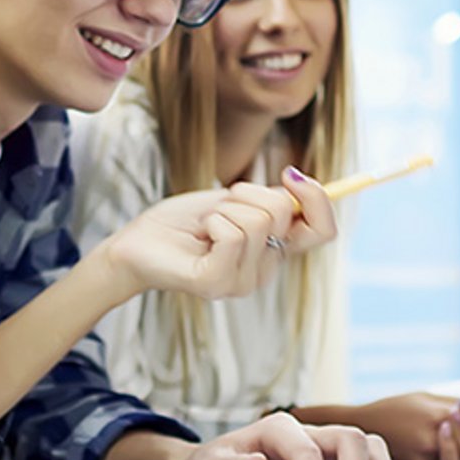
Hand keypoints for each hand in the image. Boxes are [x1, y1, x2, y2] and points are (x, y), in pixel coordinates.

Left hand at [99, 169, 337, 302]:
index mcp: (272, 250)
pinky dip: (212, 221)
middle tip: (218, 207)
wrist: (135, 243)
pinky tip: (198, 235)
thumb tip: (301, 181)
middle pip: (282, 211)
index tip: (291, 174)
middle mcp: (263, 271)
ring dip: (224, 207)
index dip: (318, 199)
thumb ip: (268, 201)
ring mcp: (242, 282)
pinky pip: (232, 235)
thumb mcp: (232, 202)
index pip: (323, 231)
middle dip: (247, 193)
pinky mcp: (216, 284)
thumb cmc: (180, 222)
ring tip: (203, 225)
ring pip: (256, 220)